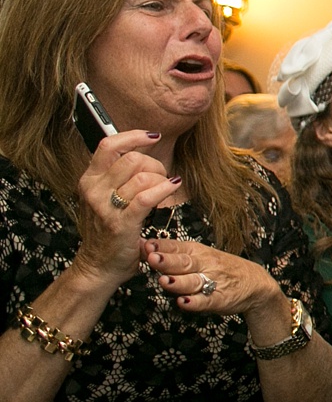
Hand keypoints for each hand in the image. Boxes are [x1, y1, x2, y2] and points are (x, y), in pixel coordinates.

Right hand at [73, 131, 180, 283]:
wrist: (98, 265)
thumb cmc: (106, 230)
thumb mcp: (103, 197)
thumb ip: (116, 176)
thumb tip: (141, 151)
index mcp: (89, 180)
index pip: (108, 145)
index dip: (134, 136)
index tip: (153, 136)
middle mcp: (94, 190)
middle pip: (132, 158)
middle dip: (155, 163)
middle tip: (161, 176)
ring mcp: (106, 207)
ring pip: (142, 175)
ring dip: (161, 179)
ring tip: (164, 188)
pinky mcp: (122, 222)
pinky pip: (148, 196)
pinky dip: (165, 188)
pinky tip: (172, 187)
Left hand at [149, 239, 289, 325]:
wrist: (255, 283)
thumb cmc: (221, 268)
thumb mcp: (201, 255)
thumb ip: (174, 254)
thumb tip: (143, 246)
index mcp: (198, 252)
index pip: (177, 247)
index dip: (161, 247)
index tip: (145, 245)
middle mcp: (205, 265)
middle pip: (183, 263)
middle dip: (167, 261)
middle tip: (152, 258)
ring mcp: (213, 282)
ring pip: (193, 282)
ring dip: (179, 282)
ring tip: (165, 281)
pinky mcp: (219, 299)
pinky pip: (206, 301)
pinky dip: (195, 302)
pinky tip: (184, 302)